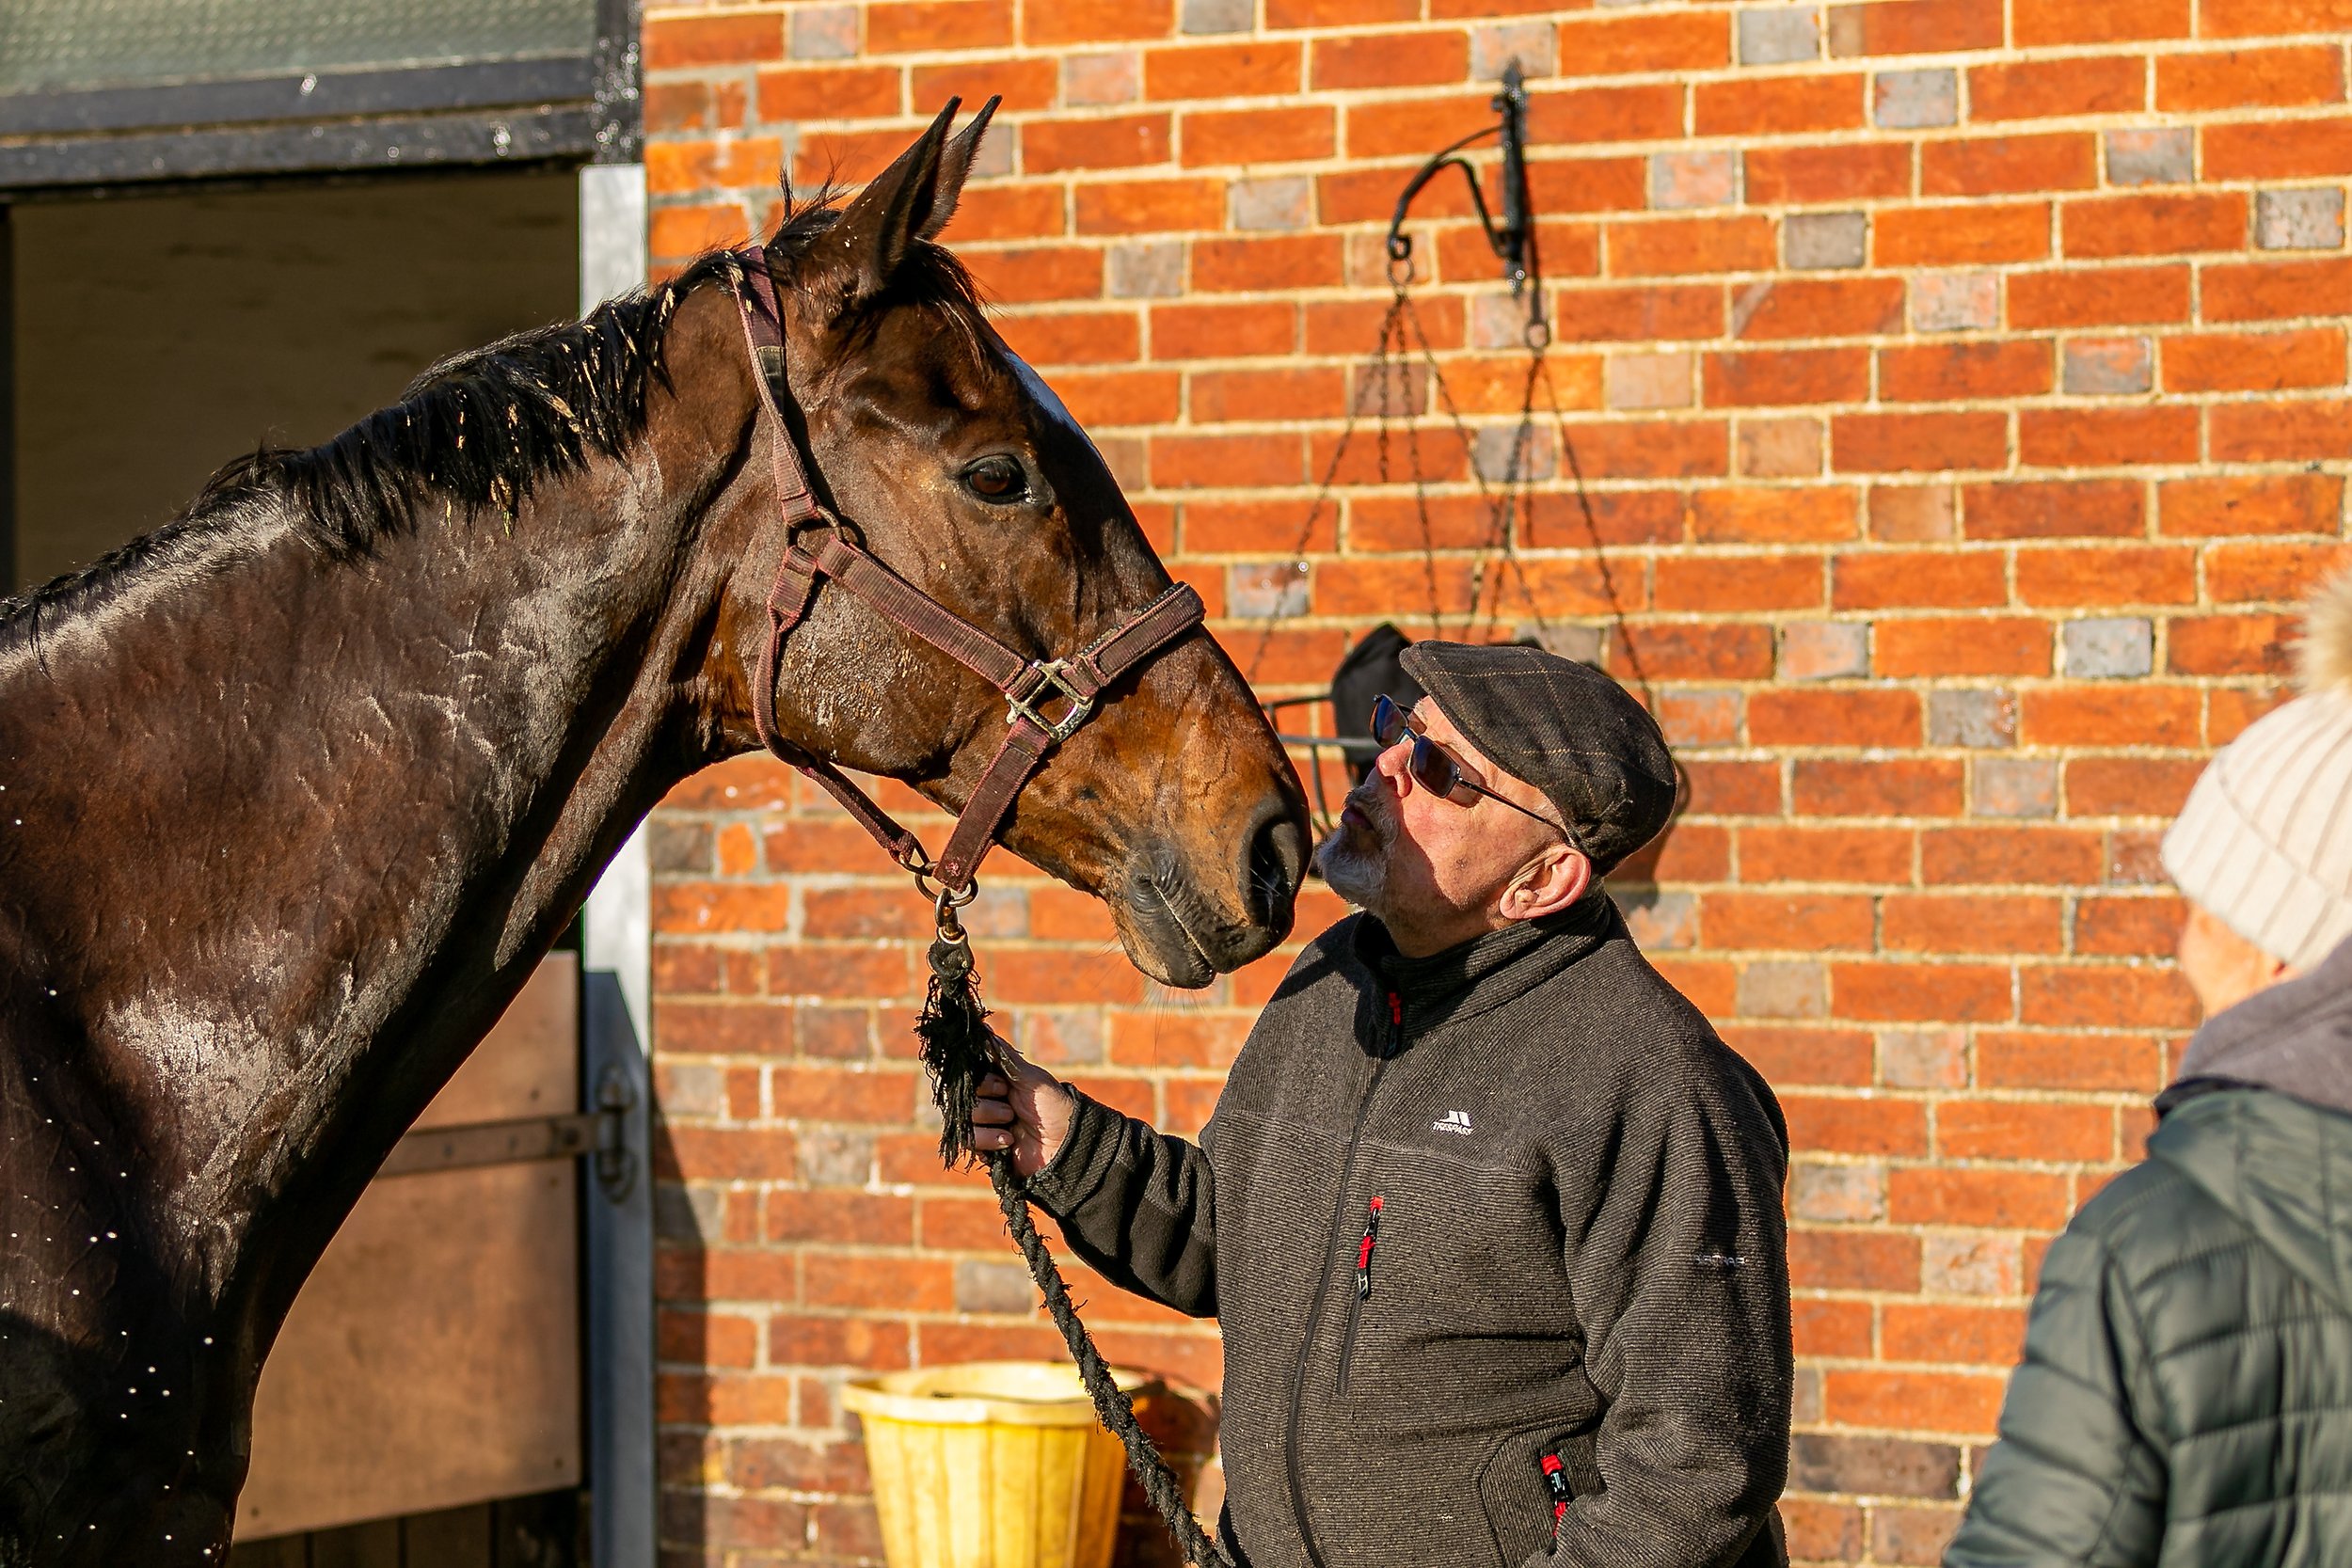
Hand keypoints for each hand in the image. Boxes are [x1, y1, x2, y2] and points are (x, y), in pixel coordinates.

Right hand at [972, 1041, 1074, 1177]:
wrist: (1065, 1144)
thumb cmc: (1053, 1106)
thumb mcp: (1031, 1078)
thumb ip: (1005, 1057)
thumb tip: (985, 1030)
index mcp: (997, 1081)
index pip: (970, 1075)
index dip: (982, 1081)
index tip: (1003, 1085)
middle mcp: (987, 1101)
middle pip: (964, 1097)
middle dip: (988, 1104)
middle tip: (1011, 1107)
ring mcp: (985, 1124)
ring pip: (964, 1119)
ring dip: (990, 1120)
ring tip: (1012, 1124)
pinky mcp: (985, 1147)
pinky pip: (969, 1140)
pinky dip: (989, 1140)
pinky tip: (1008, 1141)